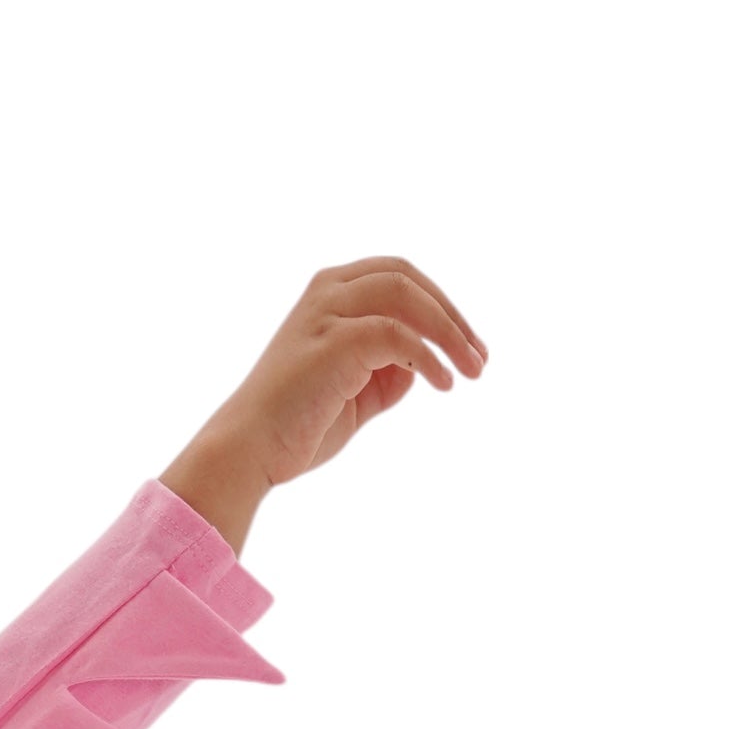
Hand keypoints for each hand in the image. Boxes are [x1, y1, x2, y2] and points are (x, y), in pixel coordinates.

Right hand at [161, 259, 486, 553]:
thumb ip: (387, 372)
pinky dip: (429, 358)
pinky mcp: (336, 340)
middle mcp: (327, 292)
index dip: (439, 304)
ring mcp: (328, 312)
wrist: (249, 452)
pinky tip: (443, 384)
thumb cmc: (295, 429)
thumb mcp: (354, 394)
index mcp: (329, 294)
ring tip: (472, 370)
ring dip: (450, 332)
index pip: (398, 277)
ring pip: (408, 297)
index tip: (467, 344)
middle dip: (452, 314)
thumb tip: (421, 365)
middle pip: (408, 277)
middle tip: (479, 357)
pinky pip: (399, 336)